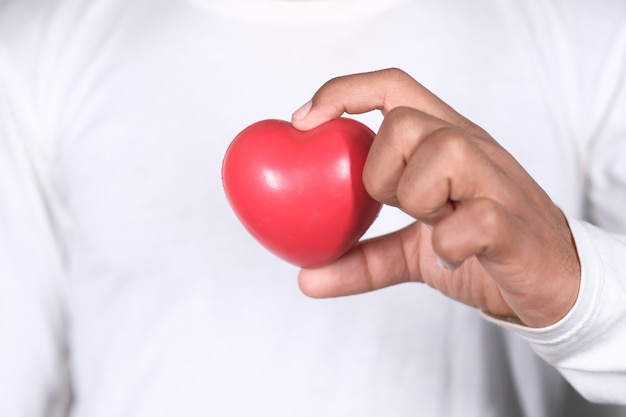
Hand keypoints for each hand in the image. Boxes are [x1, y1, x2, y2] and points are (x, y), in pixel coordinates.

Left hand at [291, 68, 580, 327]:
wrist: (552, 286)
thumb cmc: (482, 251)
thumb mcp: (414, 252)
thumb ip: (364, 259)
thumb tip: (306, 278)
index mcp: (445, 143)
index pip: (394, 88)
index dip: (343, 93)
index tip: (303, 123)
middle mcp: (471, 149)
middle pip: (407, 121)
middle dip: (380, 171)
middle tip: (394, 206)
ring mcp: (496, 182)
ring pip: (443, 151)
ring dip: (416, 198)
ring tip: (431, 224)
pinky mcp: (513, 224)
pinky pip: (474, 218)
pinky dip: (447, 243)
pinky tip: (449, 257)